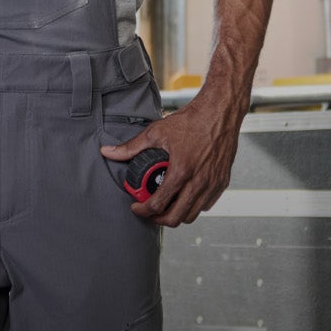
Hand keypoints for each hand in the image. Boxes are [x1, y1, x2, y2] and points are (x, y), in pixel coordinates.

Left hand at [99, 81, 249, 227]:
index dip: (143, 210)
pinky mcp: (222, 182)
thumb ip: (131, 147)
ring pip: (192, 215)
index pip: (158, 204)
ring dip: (176, 215)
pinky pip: (206, 206)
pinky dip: (193, 206)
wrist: (220, 112)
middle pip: (175, 218)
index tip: (136, 207)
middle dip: (158, 219)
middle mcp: (199, 182)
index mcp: (181, 171)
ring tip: (166, 205)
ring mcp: (212, 184)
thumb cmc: (192, 120)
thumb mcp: (157, 132)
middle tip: (149, 211)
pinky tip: (184, 196)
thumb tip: (108, 151)